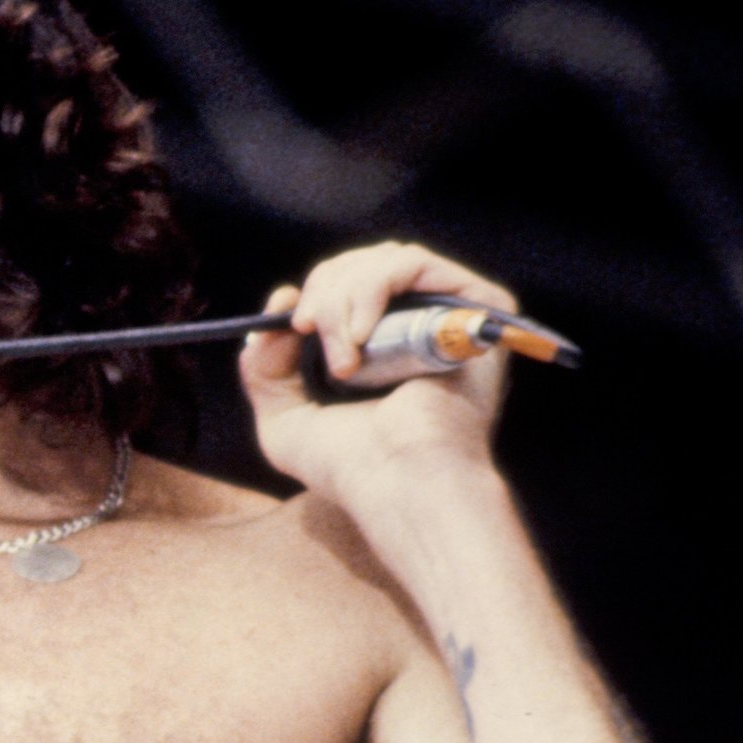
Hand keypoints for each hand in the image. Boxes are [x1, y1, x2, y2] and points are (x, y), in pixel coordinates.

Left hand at [238, 241, 515, 508]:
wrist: (398, 482)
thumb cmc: (349, 466)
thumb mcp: (283, 418)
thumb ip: (266, 366)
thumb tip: (276, 310)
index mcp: (384, 346)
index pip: (345, 286)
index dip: (313, 292)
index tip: (289, 316)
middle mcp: (421, 324)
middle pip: (359, 265)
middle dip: (322, 296)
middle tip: (306, 333)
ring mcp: (451, 314)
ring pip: (380, 260)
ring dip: (342, 301)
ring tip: (343, 360)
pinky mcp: (476, 305)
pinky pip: (411, 263)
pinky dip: (372, 289)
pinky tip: (361, 338)